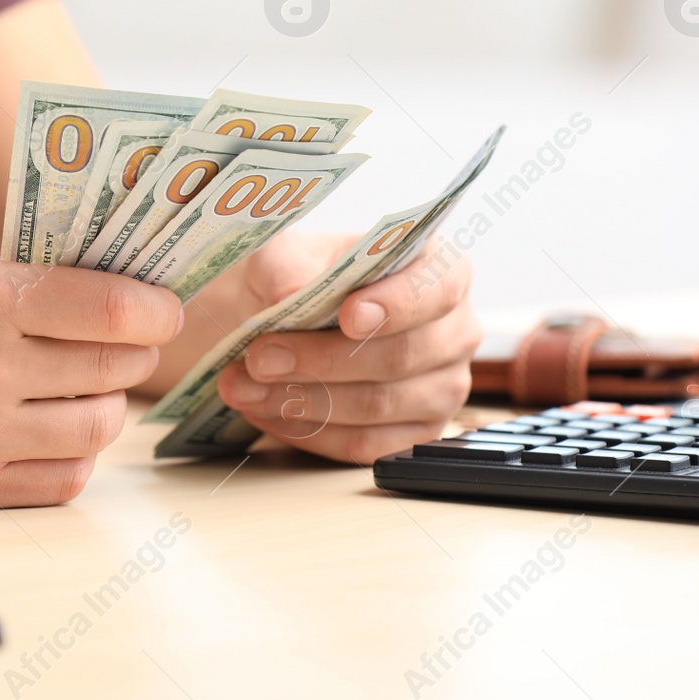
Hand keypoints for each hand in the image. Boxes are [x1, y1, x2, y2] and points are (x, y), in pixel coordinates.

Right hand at [0, 248, 182, 507]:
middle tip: (126, 339)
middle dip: (132, 349)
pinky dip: (74, 453)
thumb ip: (19, 281)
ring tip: (83, 383)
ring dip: (104, 402)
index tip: (163, 306)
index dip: (154, 308)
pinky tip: (53, 428)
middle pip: (115, 369)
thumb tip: (103, 292)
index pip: (112, 311)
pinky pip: (62, 479)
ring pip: (98, 427)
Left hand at [210, 232, 479, 462]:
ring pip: (378, 405)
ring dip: (304, 400)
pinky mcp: (415, 434)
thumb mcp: (282, 255)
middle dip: (321, 360)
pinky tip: (267, 411)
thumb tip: (290, 294)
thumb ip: (286, 266)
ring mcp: (442, 388)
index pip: (439, 287)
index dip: (396, 304)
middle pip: (400, 355)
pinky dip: (308, 431)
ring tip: (245, 387)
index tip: (346, 316)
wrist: (278, 322)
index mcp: (439, 271)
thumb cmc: (297, 279)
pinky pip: (364, 444)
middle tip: (261, 358)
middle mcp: (453, 331)